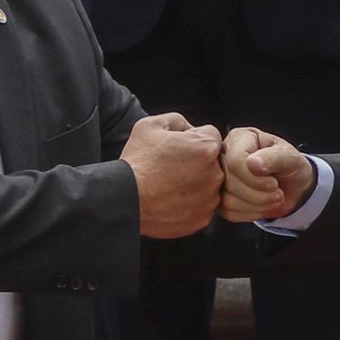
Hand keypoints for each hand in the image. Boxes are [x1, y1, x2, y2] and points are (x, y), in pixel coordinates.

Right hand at [121, 113, 223, 238]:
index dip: (193, 138)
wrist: (125, 199)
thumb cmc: (137, 163)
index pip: (211, 135)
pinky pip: (202, 206)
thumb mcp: (151, 125)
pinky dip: (190, 203)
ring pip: (208, 185)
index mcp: (206, 148)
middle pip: (213, 161)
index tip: (178, 147)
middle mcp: (214, 174)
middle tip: (172, 167)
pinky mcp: (202, 218)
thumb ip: (178, 121)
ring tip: (170, 184)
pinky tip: (171, 198)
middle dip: (197, 161)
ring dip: (195, 183)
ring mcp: (209, 199)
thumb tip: (189, 128)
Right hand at [220, 127, 312, 222]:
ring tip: (272, 197)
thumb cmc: (290, 165)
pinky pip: (228, 212)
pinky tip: (261, 205)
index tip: (273, 181)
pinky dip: (250, 213)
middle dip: (259, 193)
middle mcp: (225, 155)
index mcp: (239, 138)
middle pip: (230, 182)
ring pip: (227, 199)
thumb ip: (274, 157)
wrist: (293, 186)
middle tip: (276, 190)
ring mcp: (220, 177)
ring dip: (256, 204)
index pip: (235, 160)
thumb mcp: (290, 158)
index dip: (254, 177)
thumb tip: (252, 163)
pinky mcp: (220, 197)